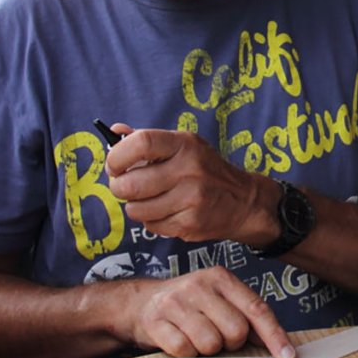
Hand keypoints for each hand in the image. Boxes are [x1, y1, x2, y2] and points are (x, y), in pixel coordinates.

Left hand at [106, 128, 275, 246]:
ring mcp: (191, 199)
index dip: (118, 156)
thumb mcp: (183, 146)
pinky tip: (166, 211)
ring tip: (148, 200)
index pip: (140, 143)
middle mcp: (189, 170)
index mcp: (184, 144)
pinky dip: (152, 221)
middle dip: (119, 187)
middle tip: (124, 186)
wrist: (243, 200)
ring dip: (135, 206)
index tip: (114, 164)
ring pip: (136, 209)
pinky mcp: (190, 224)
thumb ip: (147, 140)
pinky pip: (151, 226)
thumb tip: (114, 130)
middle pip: (131, 183)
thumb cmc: (205, 169)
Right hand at [132, 267, 294, 357]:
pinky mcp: (156, 321)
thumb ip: (244, 316)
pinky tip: (179, 340)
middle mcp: (199, 285)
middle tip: (218, 337)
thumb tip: (276, 345)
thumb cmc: (188, 305)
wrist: (139, 303)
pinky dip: (186, 354)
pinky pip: (184, 351)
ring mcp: (176, 302)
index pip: (256, 309)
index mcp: (221, 278)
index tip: (287, 356)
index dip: (274, 335)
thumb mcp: (218, 301)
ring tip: (196, 337)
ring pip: (210, 343)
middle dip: (231, 343)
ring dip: (207, 350)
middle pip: (236, 330)